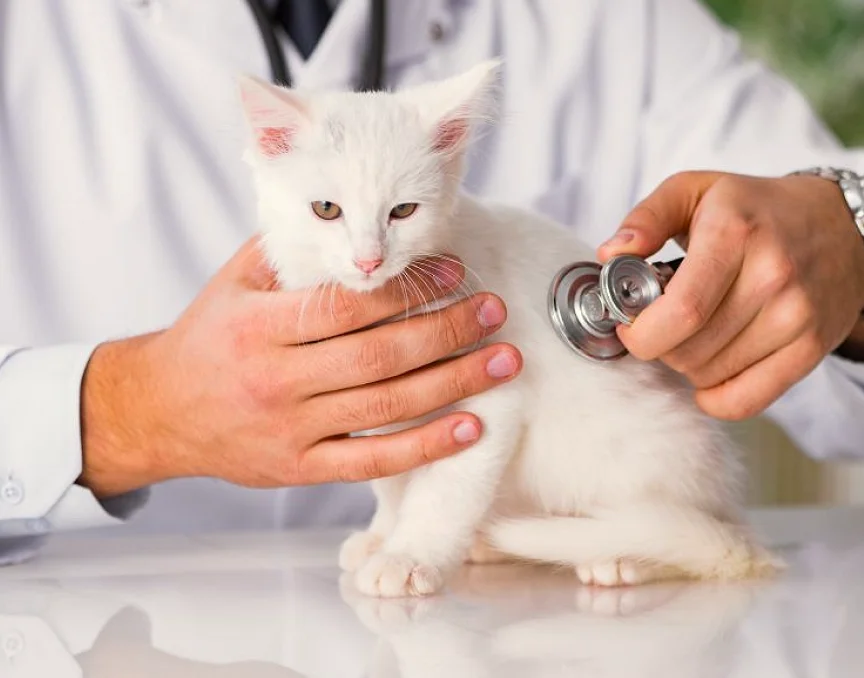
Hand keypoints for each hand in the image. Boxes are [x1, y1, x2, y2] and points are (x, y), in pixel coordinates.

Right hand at [79, 237, 521, 496]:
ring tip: (503, 361)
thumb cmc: (208, 338)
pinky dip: (425, 447)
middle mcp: (276, 380)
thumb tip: (357, 221)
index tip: (455, 270)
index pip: (348, 306)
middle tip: (494, 311)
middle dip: (447, 331)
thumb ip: (291, 253)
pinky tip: (469, 428)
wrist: (160, 411)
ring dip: (454, 382)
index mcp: (259, 327)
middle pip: (380, 356)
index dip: (408, 290)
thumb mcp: (234, 283)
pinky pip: (372, 461)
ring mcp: (291, 429)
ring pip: (386, 407)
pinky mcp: (301, 468)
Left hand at [598, 171, 863, 420]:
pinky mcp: (811, 349)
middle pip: (689, 349)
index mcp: (735, 233)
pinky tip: (709, 371)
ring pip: (710, 375)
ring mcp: (797, 317)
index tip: (629, 324)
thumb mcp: (696, 189)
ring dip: (686, 364)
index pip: (681, 311)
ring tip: (693, 332)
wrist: (845, 227)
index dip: (641, 331)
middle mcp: (773, 276)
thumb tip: (610, 256)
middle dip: (658, 345)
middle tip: (661, 323)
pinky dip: (715, 397)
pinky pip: (746, 401)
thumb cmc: (756, 209)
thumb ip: (646, 217)